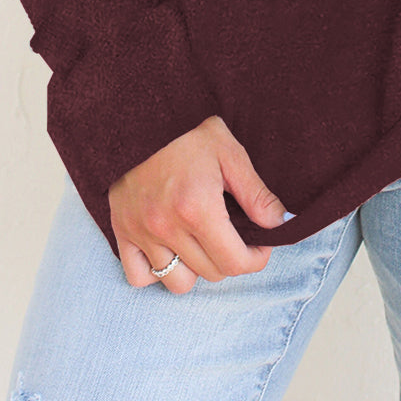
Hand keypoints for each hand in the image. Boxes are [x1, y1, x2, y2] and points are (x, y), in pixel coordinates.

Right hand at [109, 115, 291, 293]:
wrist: (138, 117)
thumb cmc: (187, 133)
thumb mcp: (229, 153)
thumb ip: (256, 193)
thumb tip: (278, 224)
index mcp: (197, 208)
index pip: (235, 263)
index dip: (256, 259)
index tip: (260, 244)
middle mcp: (166, 226)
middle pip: (211, 274)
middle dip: (231, 260)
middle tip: (235, 237)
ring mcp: (141, 232)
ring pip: (178, 283)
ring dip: (196, 269)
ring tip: (201, 243)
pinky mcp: (121, 231)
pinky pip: (139, 277)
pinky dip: (157, 271)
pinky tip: (171, 249)